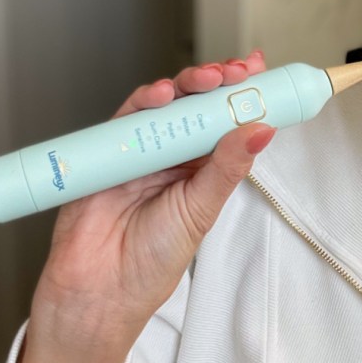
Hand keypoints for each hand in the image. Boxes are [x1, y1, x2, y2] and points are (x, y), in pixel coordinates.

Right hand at [18, 51, 271, 362]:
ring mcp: (141, 148)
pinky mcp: (108, 148)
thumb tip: (262, 130)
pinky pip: (127, 116)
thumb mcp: (201, 210)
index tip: (259, 70)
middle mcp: (173, 153)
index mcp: (202, 167)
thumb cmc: (152, 259)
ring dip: (187, 84)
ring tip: (208, 78)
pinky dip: (145, 100)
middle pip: (197, 104)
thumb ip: (228, 168)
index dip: (242, 93)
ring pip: (166, 103)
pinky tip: (163, 95)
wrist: (100, 291)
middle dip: (218, 81)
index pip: (226, 120)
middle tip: (235, 71)